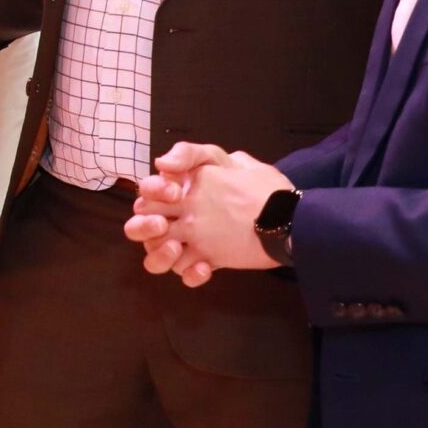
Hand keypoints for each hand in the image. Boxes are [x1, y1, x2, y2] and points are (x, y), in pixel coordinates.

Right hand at [123, 142, 289, 285]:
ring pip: (155, 256)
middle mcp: (178, 219)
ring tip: (178, 250)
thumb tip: (160, 164)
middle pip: (140, 227)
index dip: (154, 191)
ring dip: (160, 254)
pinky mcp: (207, 262)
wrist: (288, 217)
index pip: (147, 192)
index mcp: (178, 193)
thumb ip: (189, 154)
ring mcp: (191, 243)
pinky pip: (186, 273)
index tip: (176, 192)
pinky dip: (191, 273)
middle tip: (162, 226)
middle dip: (143, 226)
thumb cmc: (255, 186)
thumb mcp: (223, 159)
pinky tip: (207, 267)